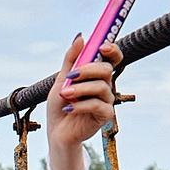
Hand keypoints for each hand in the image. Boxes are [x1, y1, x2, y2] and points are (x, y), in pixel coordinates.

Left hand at [46, 33, 119, 169]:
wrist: (57, 132)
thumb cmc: (60, 105)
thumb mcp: (61, 80)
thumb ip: (71, 60)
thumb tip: (80, 37)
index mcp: (96, 76)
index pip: (112, 58)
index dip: (112, 50)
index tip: (102, 46)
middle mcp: (104, 86)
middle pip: (107, 70)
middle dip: (88, 70)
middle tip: (71, 75)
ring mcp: (106, 101)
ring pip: (101, 87)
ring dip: (80, 89)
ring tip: (64, 94)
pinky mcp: (105, 116)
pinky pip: (98, 105)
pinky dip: (81, 105)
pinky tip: (69, 108)